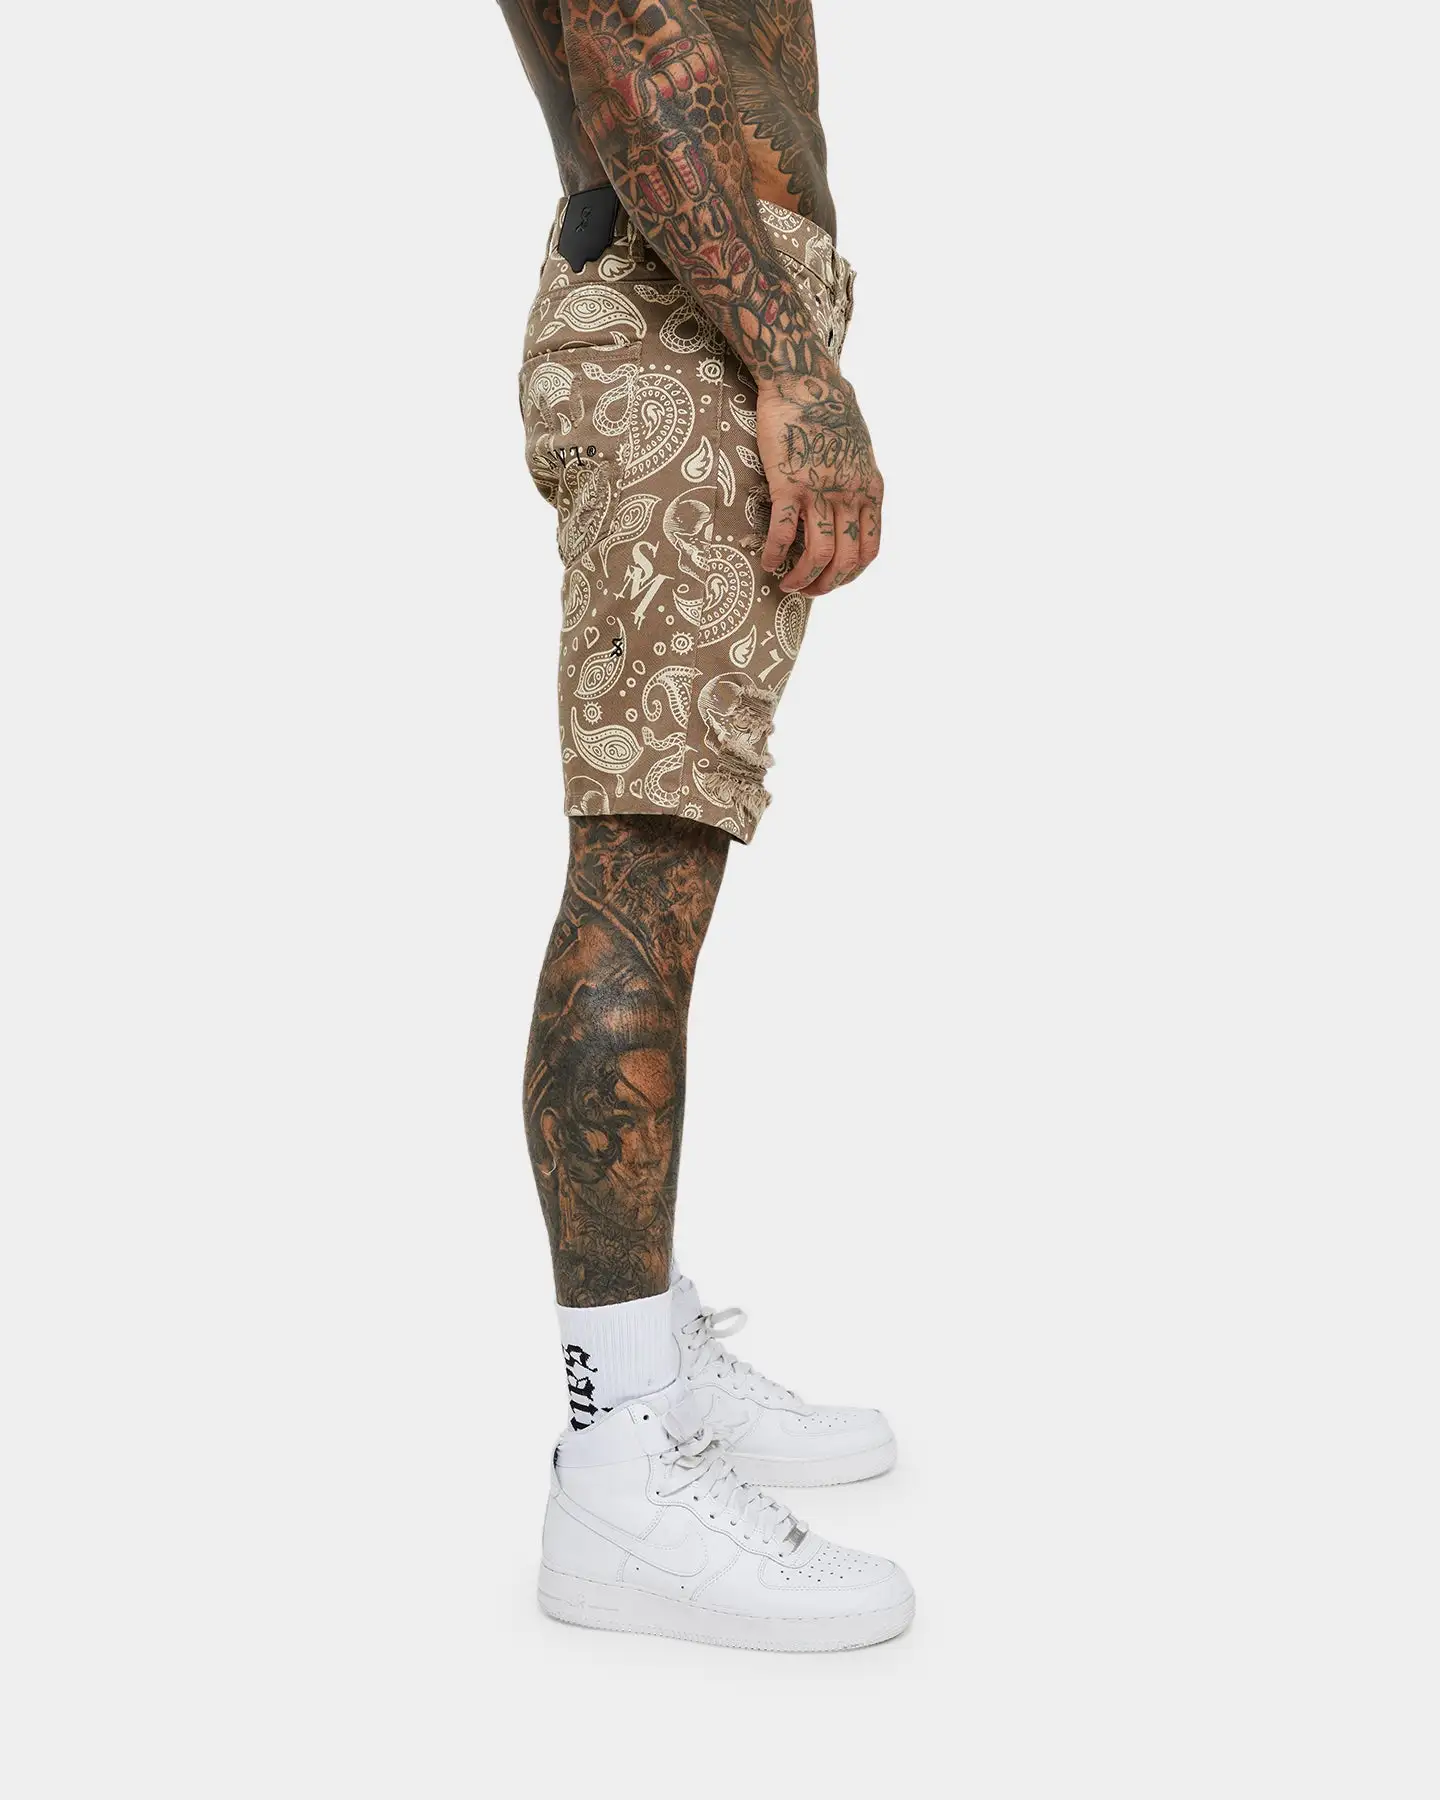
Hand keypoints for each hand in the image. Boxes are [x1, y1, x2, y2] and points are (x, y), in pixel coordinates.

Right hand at [756, 364, 883, 595]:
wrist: (804, 381)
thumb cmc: (828, 411)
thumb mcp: (858, 451)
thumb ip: (857, 482)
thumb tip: (852, 504)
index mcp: (870, 490)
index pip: (869, 550)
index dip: (851, 575)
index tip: (832, 580)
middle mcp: (850, 495)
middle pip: (846, 561)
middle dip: (826, 585)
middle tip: (807, 591)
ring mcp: (821, 491)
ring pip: (819, 555)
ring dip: (801, 579)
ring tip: (786, 584)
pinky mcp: (790, 485)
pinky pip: (785, 533)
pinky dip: (775, 555)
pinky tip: (766, 561)